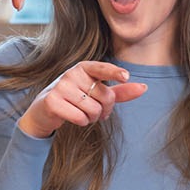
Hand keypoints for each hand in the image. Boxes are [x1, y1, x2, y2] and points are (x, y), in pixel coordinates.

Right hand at [17, 60, 146, 138]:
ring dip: (91, 118)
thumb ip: (119, 92)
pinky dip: (81, 122)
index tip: (125, 76)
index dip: (114, 72)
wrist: (45, 110)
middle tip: (94, 111)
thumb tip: (144, 87)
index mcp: (84, 68)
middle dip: (104, 110)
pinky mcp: (53, 101)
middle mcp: (72, 74)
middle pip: (104, 96)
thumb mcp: (96, 94)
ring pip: (93, 110)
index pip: (102, 68)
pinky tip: (72, 117)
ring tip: (80, 113)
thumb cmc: (74, 100)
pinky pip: (80, 118)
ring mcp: (61, 86)